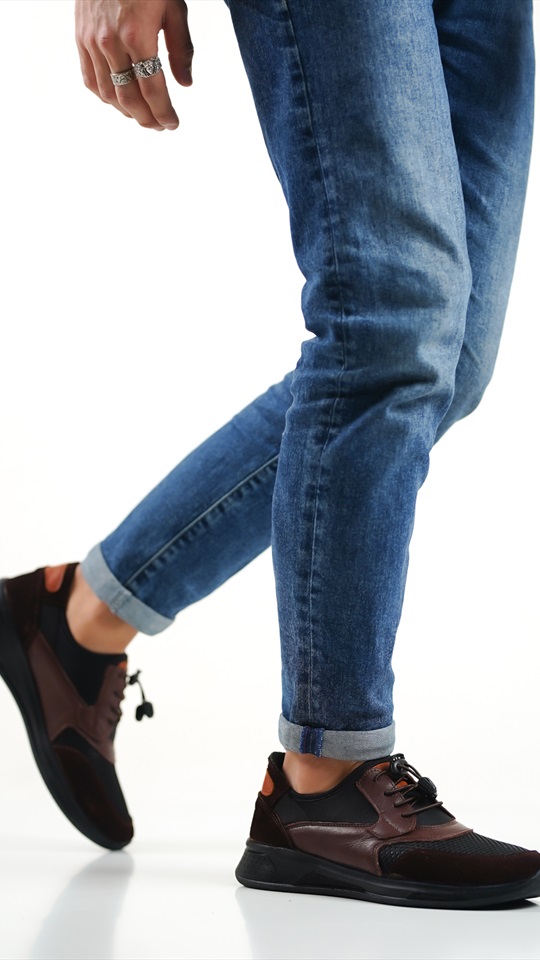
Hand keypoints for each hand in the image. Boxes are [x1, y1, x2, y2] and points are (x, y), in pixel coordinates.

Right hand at [75, 0, 192, 130]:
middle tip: (159, 126)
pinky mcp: (80, 37)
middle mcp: (112, 43)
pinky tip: (118, 102)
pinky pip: (90, 78)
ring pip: (108, 93)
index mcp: (138, 35)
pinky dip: (105, 96)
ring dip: (126, 112)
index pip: (153, 89)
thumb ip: (181, 47)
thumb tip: (186, 84)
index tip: (173, 124)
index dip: (164, 112)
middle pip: (129, 98)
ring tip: (142, 117)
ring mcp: (92, 41)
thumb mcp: (174, 7)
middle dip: (146, 118)